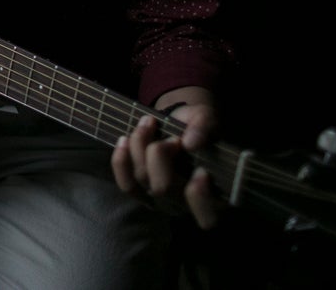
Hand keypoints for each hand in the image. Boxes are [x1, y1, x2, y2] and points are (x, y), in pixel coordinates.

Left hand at [111, 101, 221, 228]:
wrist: (177, 125)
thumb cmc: (197, 126)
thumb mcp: (206, 119)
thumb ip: (203, 127)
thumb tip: (191, 143)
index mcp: (214, 196)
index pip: (208, 217)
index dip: (201, 198)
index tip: (201, 172)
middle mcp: (185, 204)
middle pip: (163, 189)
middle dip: (160, 156)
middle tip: (171, 138)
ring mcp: (160, 200)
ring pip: (141, 179)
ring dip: (139, 147)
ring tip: (148, 124)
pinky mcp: (140, 191)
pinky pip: (126, 183)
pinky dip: (121, 160)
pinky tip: (124, 140)